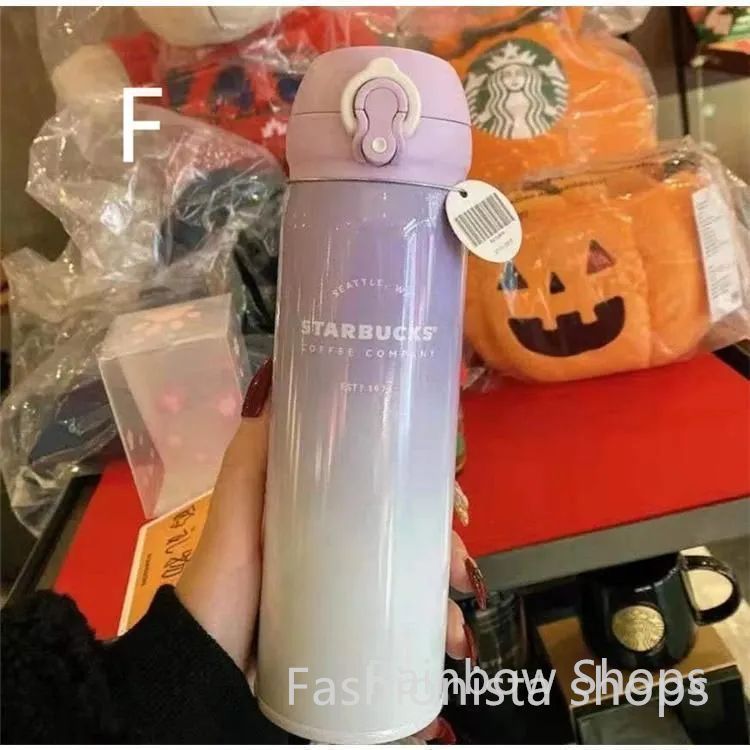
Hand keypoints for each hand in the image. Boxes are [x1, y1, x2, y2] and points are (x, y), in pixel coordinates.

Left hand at [176, 360, 484, 740]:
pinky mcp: (351, 631)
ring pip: (415, 581)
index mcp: (320, 510)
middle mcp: (340, 544)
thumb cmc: (223, 584)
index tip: (451, 499)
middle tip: (459, 567)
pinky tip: (449, 643)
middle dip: (446, 547)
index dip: (426, 488)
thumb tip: (272, 387)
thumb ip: (249, 458)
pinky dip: (434, 633)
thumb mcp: (236, 514)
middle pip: (410, 534)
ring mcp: (347, 589)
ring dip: (447, 596)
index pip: (387, 487)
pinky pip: (404, 626)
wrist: (204, 672)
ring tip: (455, 621)